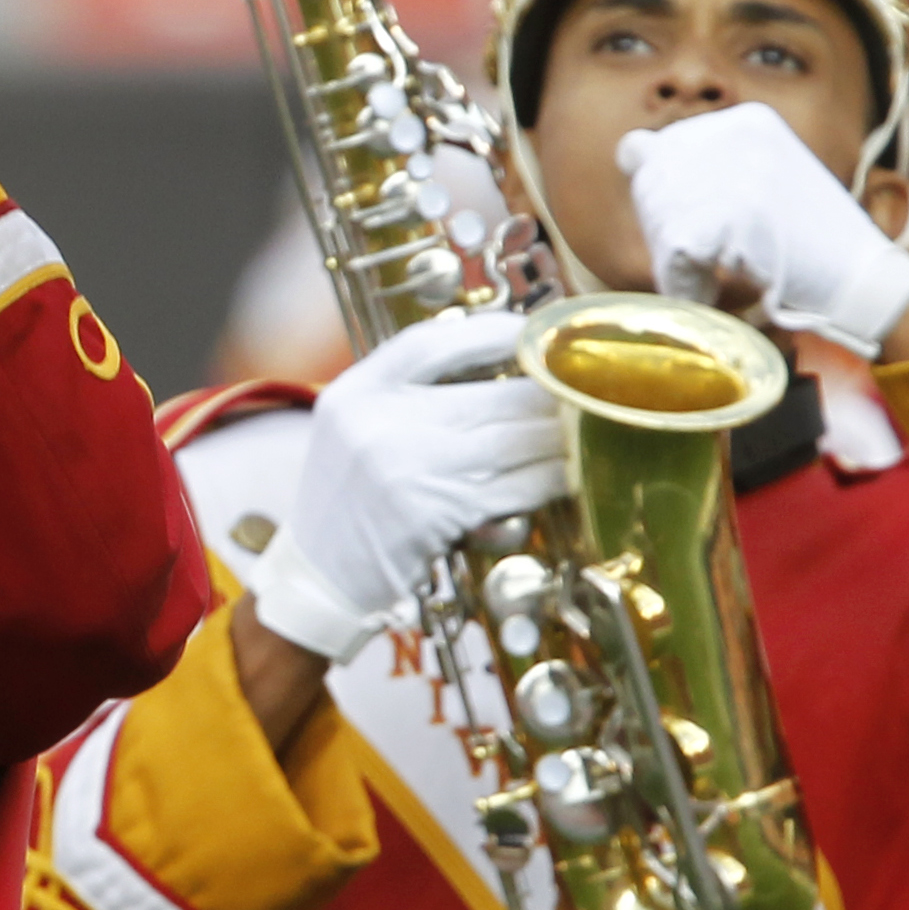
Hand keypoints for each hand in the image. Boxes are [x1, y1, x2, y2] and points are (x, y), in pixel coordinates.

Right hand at [248, 308, 574, 662]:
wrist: (320, 577)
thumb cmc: (346, 501)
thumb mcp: (353, 427)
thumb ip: (405, 392)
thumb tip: (492, 355)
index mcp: (356, 393)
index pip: (429, 343)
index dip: (489, 332)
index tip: (530, 333)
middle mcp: (381, 424)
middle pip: (491, 395)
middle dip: (547, 393)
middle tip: (582, 388)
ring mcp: (410, 470)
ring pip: (516, 441)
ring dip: (561, 436)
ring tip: (588, 427)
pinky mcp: (441, 514)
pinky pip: (517, 487)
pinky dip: (551, 478)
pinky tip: (570, 472)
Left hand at [617, 101, 908, 357]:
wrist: (858, 279)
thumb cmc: (809, 242)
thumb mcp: (760, 175)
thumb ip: (702, 161)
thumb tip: (627, 147)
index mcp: (745, 120)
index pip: (649, 152)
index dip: (668, 200)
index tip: (707, 222)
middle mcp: (734, 134)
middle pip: (650, 191)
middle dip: (670, 232)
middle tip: (718, 254)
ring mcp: (731, 174)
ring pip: (660, 227)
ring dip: (683, 262)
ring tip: (730, 270)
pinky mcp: (724, 219)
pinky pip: (673, 260)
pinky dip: (688, 284)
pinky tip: (723, 287)